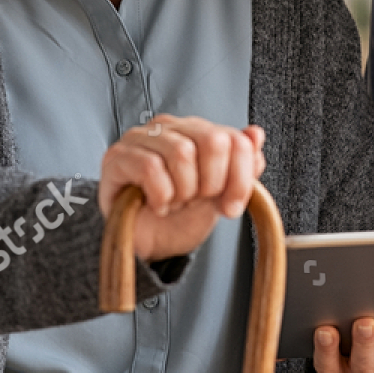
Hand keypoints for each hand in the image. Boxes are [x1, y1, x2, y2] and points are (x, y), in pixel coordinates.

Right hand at [98, 116, 265, 261]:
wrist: (144, 245)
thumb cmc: (179, 218)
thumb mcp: (219, 197)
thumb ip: (242, 167)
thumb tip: (255, 135)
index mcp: (197, 131)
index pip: (234, 139)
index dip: (240, 178)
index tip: (231, 207)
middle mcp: (169, 127)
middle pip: (212, 141)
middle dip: (212, 183)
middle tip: (197, 202)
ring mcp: (141, 138)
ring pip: (181, 153)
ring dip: (184, 191)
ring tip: (175, 203)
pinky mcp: (117, 157)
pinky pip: (150, 168)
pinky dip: (161, 195)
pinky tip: (157, 205)